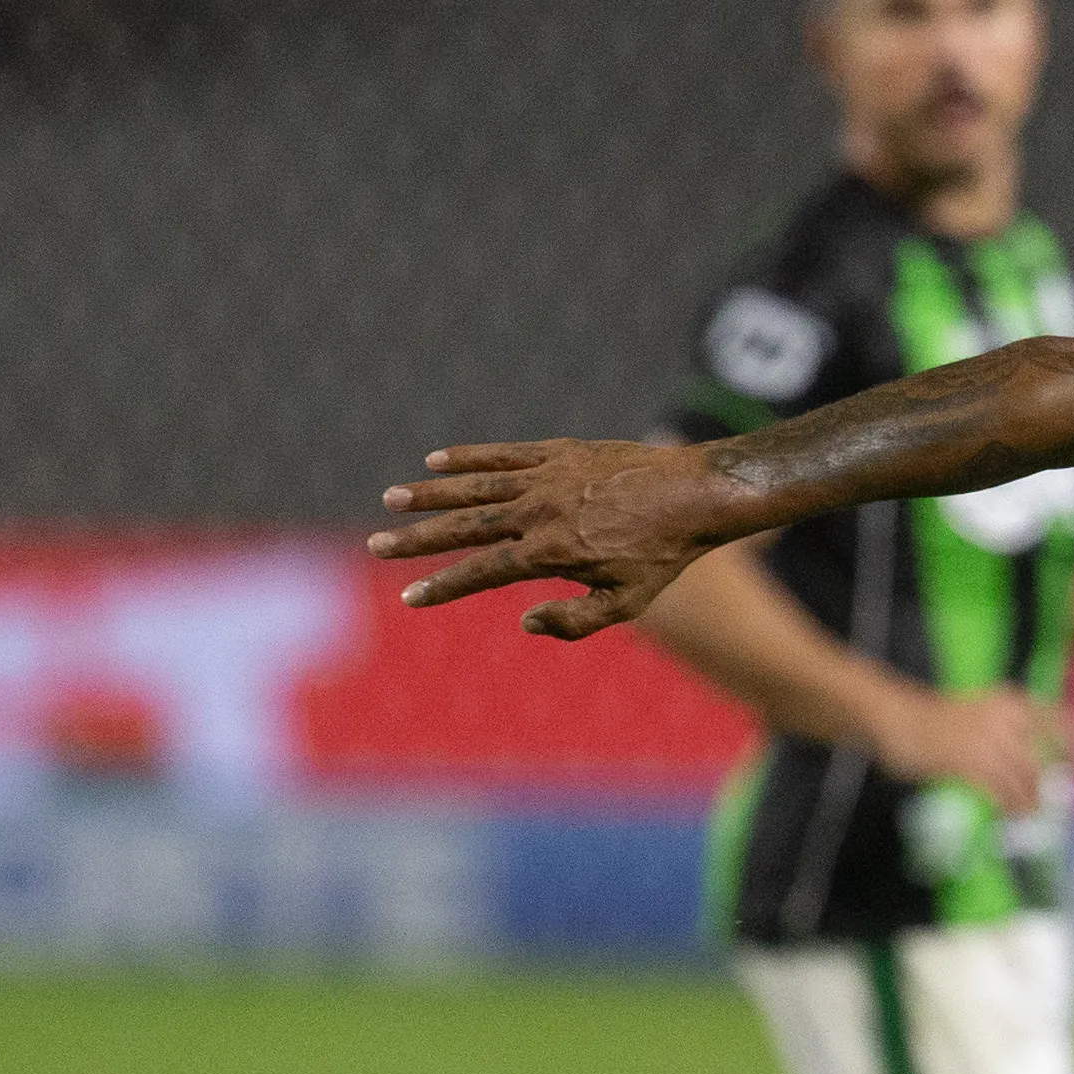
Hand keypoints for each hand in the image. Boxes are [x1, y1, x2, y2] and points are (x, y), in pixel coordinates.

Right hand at [370, 439, 744, 637]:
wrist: (697, 494)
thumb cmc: (664, 556)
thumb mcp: (627, 603)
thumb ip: (574, 620)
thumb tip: (525, 621)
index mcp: (551, 553)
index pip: (482, 572)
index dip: (443, 586)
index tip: (410, 597)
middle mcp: (540, 512)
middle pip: (464, 526)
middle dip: (418, 539)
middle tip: (377, 546)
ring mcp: (547, 478)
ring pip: (476, 486)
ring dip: (431, 493)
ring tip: (391, 499)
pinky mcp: (559, 452)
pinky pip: (504, 454)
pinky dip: (469, 456)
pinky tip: (437, 459)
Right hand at [867, 684, 1073, 818]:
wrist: (896, 717)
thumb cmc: (937, 719)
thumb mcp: (981, 711)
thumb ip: (1008, 730)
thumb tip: (1033, 761)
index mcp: (1009, 701)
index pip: (1056, 719)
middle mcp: (1003, 718)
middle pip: (1039, 761)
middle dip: (1046, 786)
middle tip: (1045, 803)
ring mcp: (985, 741)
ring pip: (1023, 779)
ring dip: (1029, 802)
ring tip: (1028, 813)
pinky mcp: (968, 763)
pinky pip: (1000, 791)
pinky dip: (1009, 806)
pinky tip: (1010, 814)